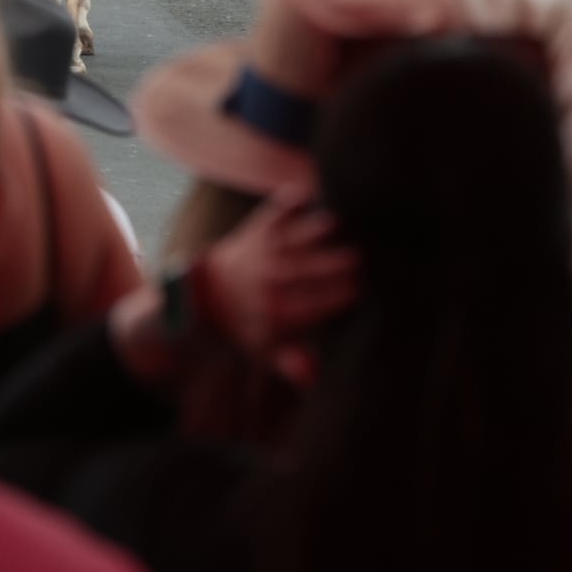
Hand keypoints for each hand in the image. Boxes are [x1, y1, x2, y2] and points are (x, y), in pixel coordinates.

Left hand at [194, 188, 358, 372]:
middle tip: (363, 259)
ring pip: (297, 238)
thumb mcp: (265, 352)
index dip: (344, 295)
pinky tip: (306, 195)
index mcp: (278, 314)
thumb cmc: (248, 327)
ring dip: (319, 231)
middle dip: (339, 263)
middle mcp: (271, 280)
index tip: (365, 290)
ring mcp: (265, 252)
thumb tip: (314, 375)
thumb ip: (291, 363)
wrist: (207, 295)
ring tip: (341, 227)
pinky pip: (275, 212)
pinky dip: (289, 203)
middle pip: (311, 269)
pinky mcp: (260, 230)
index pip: (317, 303)